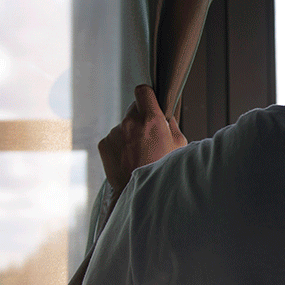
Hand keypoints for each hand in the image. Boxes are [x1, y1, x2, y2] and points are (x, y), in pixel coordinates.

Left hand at [98, 84, 186, 201]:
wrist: (141, 193)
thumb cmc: (162, 171)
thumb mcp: (179, 146)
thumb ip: (172, 126)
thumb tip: (167, 118)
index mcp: (151, 120)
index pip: (143, 92)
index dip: (147, 96)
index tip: (149, 102)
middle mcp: (131, 124)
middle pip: (134, 109)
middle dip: (140, 119)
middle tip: (148, 136)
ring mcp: (115, 133)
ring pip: (124, 125)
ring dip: (130, 134)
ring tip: (138, 153)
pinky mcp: (104, 144)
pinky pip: (113, 137)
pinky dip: (119, 145)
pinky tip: (128, 158)